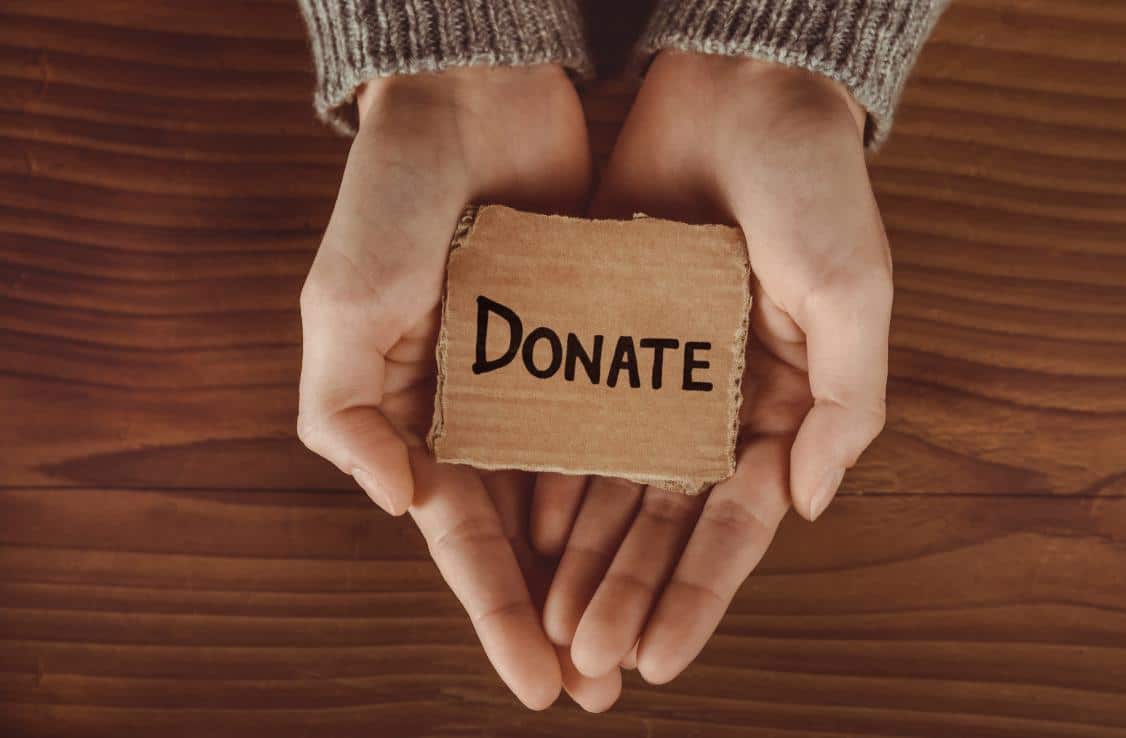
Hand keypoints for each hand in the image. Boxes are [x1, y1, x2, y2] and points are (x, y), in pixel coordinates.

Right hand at [297, 66, 618, 709]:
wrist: (472, 99)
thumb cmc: (390, 198)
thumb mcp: (341, 305)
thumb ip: (348, 413)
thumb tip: (402, 506)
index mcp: (421, 416)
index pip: (464, 537)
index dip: (496, 613)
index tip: (537, 685)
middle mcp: (489, 409)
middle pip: (532, 535)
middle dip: (563, 612)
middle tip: (602, 686)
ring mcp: (551, 376)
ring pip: (589, 491)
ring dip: (613, 565)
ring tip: (647, 635)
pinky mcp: (604, 337)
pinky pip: (632, 418)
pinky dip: (647, 475)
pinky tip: (676, 529)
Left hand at [529, 52, 891, 683]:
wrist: (737, 85)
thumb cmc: (813, 183)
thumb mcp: (853, 291)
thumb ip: (846, 404)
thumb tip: (807, 506)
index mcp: (780, 401)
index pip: (734, 522)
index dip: (698, 593)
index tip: (660, 658)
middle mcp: (714, 398)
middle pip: (663, 518)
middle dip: (628, 592)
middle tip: (588, 661)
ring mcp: (653, 370)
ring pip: (611, 481)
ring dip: (584, 554)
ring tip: (553, 621)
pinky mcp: (600, 332)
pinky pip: (570, 414)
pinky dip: (550, 470)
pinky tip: (526, 527)